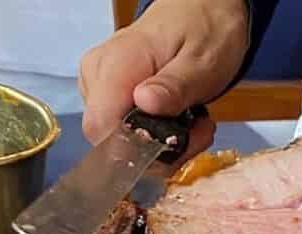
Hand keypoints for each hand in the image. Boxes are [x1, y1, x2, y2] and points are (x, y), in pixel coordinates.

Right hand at [79, 0, 248, 161]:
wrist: (203, 8)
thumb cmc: (204, 29)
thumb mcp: (202, 61)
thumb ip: (174, 86)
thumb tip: (144, 103)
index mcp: (116, 63)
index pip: (101, 128)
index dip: (135, 151)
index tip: (177, 144)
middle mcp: (97, 75)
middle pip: (109, 141)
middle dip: (157, 152)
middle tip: (197, 133)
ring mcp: (98, 85)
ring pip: (118, 142)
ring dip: (162, 147)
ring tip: (195, 124)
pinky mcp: (107, 96)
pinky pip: (123, 133)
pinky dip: (156, 138)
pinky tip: (180, 121)